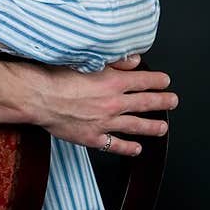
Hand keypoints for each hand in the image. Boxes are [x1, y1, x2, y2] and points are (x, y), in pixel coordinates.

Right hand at [28, 53, 177, 153]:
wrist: (37, 97)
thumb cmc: (55, 76)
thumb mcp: (87, 60)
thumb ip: (114, 62)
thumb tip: (134, 61)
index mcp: (113, 81)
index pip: (143, 80)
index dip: (157, 81)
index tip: (165, 81)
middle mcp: (113, 103)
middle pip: (145, 103)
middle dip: (162, 102)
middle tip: (173, 102)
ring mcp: (104, 122)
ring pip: (135, 125)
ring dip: (152, 127)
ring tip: (163, 128)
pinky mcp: (93, 138)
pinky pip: (116, 145)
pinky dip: (128, 147)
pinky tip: (137, 149)